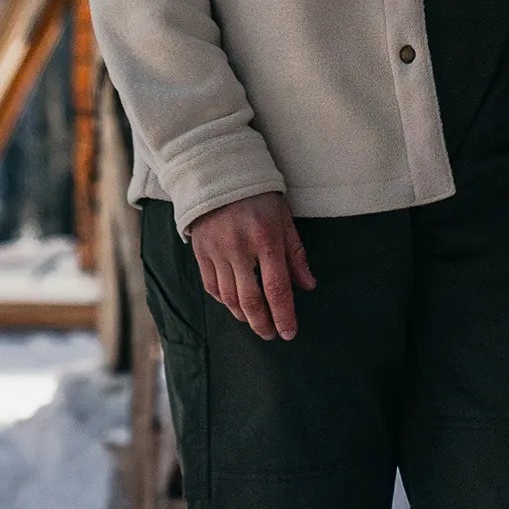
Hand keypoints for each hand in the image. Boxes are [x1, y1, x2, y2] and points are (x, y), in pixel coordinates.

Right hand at [188, 193, 315, 339]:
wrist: (218, 173)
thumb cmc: (258, 196)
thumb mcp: (284, 219)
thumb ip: (295, 254)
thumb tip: (308, 286)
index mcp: (266, 239)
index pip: (277, 289)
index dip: (284, 315)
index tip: (289, 332)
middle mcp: (239, 249)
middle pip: (250, 300)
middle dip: (262, 323)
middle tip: (270, 335)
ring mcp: (217, 251)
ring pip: (229, 297)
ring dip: (243, 316)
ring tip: (255, 322)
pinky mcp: (200, 252)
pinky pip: (211, 286)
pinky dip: (223, 301)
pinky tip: (234, 305)